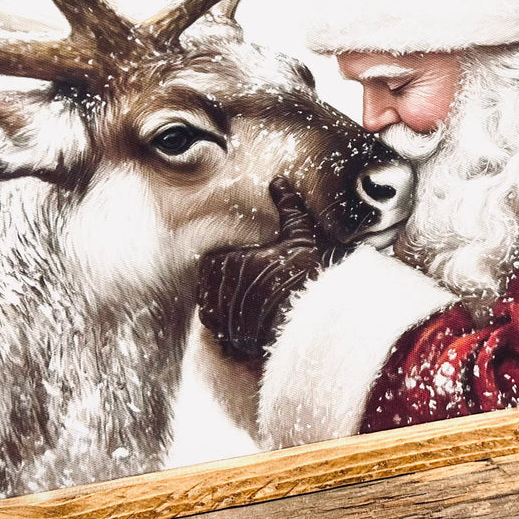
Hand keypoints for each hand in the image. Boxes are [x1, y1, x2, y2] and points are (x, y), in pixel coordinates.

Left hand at [196, 178, 343, 362]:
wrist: (309, 321)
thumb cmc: (303, 278)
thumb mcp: (299, 239)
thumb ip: (288, 209)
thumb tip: (278, 182)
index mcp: (233, 263)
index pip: (212, 260)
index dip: (223, 262)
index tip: (239, 264)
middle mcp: (224, 289)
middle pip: (209, 282)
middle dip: (220, 281)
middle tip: (239, 282)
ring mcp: (226, 315)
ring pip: (209, 304)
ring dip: (219, 301)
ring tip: (239, 300)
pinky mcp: (231, 336)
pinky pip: (216, 327)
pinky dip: (223, 323)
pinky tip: (239, 319)